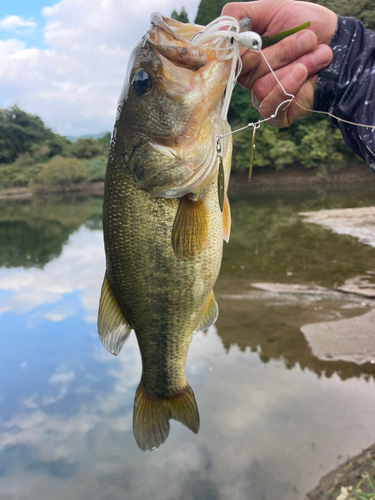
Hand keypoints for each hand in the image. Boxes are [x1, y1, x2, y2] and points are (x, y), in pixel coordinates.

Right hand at [222, 0, 336, 126]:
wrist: (340, 45)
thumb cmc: (308, 26)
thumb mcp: (273, 8)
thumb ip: (240, 13)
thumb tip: (220, 29)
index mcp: (244, 55)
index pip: (226, 60)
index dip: (242, 52)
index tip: (259, 42)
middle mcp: (249, 77)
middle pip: (249, 71)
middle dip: (282, 52)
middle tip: (307, 39)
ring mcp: (262, 96)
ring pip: (262, 86)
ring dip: (296, 67)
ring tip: (318, 54)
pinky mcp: (276, 114)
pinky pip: (270, 108)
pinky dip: (290, 88)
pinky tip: (305, 75)